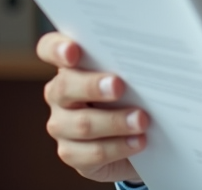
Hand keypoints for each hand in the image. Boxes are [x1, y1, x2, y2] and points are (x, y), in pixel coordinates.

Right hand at [37, 31, 147, 182]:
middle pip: (64, 87)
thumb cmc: (139, 92)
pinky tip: (138, 141)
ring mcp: (62, 124)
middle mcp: (60, 93)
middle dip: (92, 86)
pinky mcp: (73, 153)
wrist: (143, 136)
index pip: (49, 48)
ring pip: (80, 124)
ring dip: (114, 122)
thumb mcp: (136, 74)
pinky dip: (117, 147)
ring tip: (141, 120)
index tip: (73, 51)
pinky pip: (90, 153)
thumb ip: (133, 61)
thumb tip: (152, 53)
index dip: (56, 48)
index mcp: (72, 65)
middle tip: (118, 86)